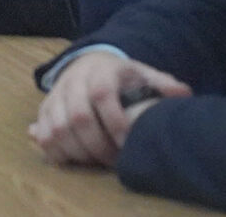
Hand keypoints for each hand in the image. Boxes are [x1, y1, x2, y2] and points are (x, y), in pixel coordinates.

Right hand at [29, 51, 190, 166]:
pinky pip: (43, 134)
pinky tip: (73, 159)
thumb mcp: (142, 72)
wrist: (87, 62)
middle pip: (78, 117)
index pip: (102, 94)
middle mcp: (73, 81)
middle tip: (114, 161)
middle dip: (98, 145)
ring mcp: (55, 96)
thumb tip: (183, 94)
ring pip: (57, 128)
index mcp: (100, 71)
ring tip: (96, 162)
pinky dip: (55, 151)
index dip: (115, 121)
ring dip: (77, 152)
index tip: (128, 142)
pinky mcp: (43, 110)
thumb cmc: (120, 75)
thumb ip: (162, 83)